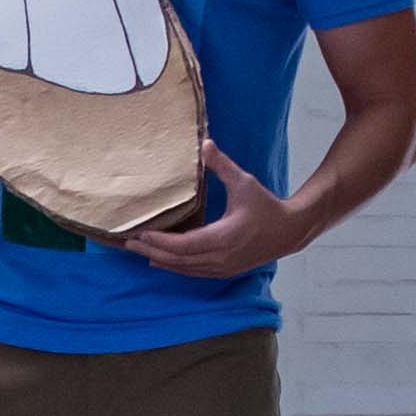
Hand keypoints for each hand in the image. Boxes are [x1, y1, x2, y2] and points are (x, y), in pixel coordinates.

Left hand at [130, 149, 301, 283]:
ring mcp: (221, 268)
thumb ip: (222, 165)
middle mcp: (220, 258)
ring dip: (160, 260)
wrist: (288, 231)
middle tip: (127, 243)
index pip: (183, 245)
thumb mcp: (244, 182)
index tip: (140, 232)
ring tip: (138, 250)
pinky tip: (160, 260)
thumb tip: (205, 143)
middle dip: (151, 251)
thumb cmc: (266, 206)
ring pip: (183, 268)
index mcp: (224, 238)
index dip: (159, 241)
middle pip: (177, 260)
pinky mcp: (223, 271)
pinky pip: (192, 271)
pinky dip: (174, 265)